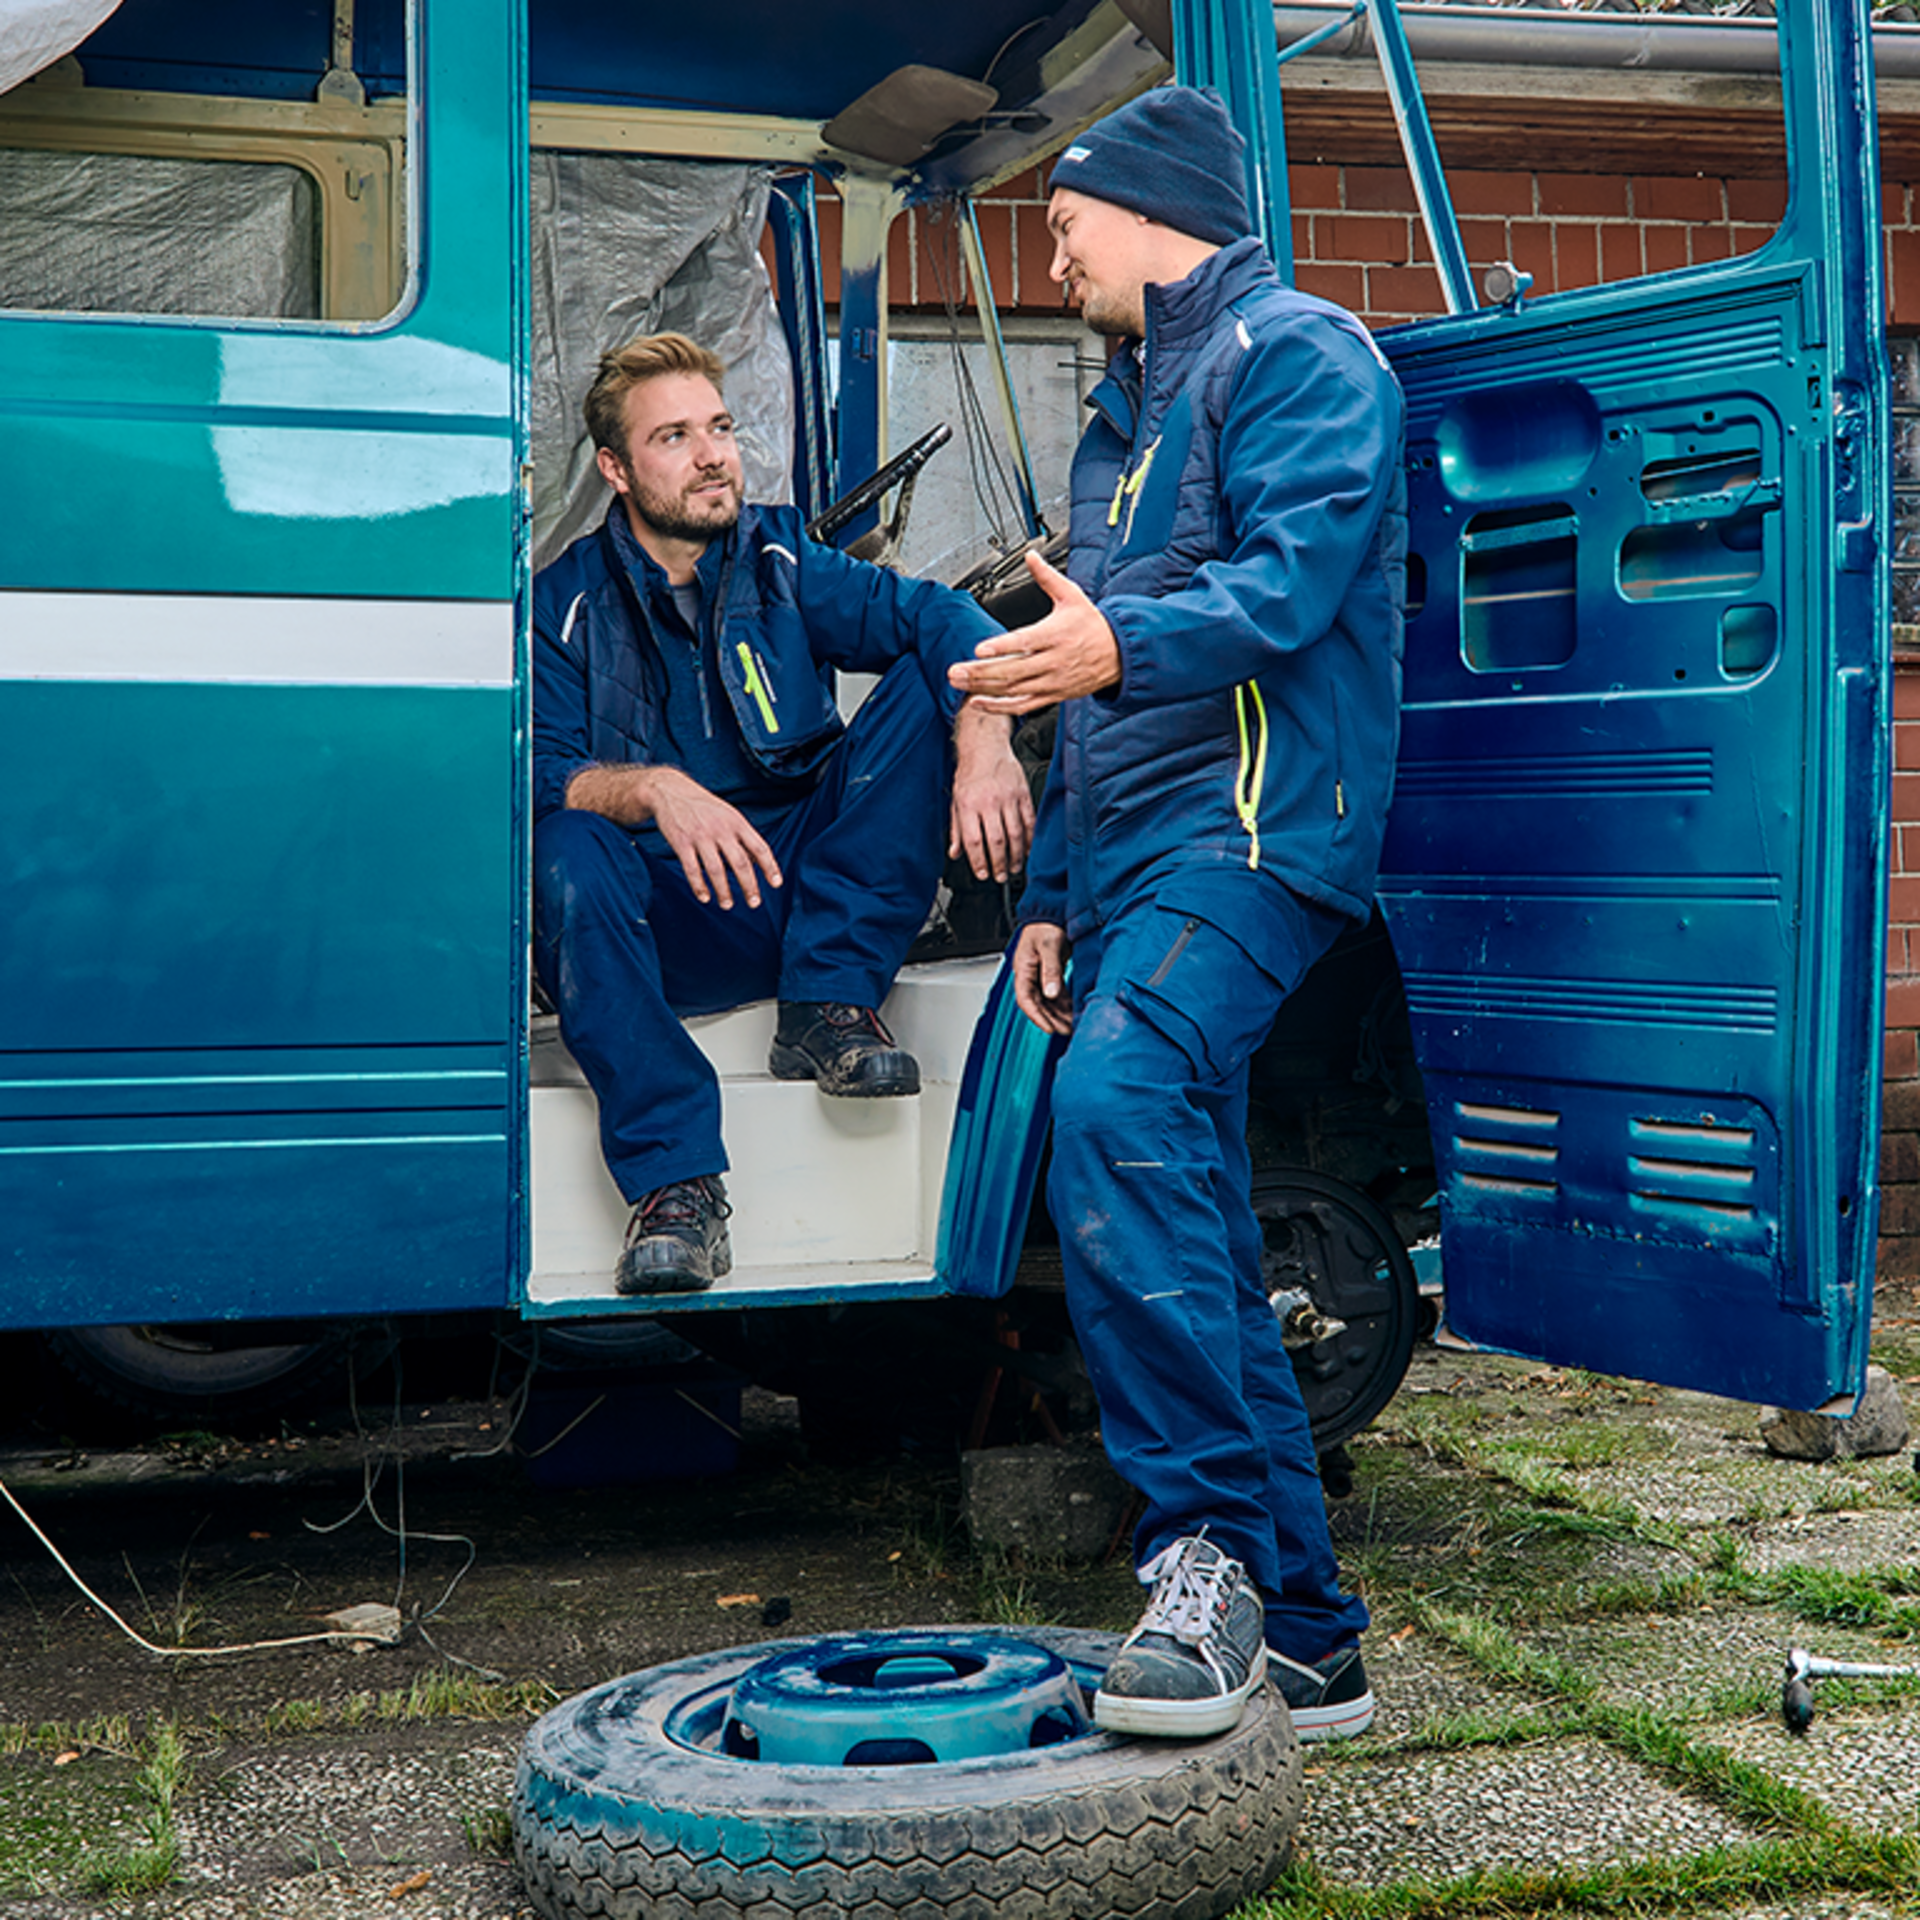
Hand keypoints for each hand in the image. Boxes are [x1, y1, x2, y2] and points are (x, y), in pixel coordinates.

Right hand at [570, 764, 781, 909]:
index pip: (759, 847)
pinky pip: (692, 869)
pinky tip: (705, 897)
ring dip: (724, 891)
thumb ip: (742, 837)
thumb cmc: (704, 807)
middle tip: (754, 903)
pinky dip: (699, 886)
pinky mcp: (681, 843)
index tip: (776, 884)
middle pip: (740, 862)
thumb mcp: (729, 814)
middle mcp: (721, 830)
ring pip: (716, 870)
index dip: (770, 867)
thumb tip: (758, 861)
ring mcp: (701, 837)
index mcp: (737, 822)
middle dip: (749, 886)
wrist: (670, 791)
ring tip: (728, 905)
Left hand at [947, 552, 1120, 713]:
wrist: (1119, 654)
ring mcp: (1051, 681)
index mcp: (1055, 635)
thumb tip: (1030, 555)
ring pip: (1014, 689)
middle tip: (955, 671)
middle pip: (1012, 670)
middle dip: (980, 673)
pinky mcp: (1052, 695)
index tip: (979, 650)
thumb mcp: (1072, 596)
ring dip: (983, 689)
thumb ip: (1046, 577)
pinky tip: (979, 703)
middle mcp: (1053, 661)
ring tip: (959, 684)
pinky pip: (1023, 705)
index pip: (1024, 642)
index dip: (1001, 647)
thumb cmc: (1092, 624)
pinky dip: (1000, 707)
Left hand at [949, 705, 1033, 882]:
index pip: (974, 840)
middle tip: (1000, 876)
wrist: (985, 746)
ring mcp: (1008, 797)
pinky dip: (1030, 838)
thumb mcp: (955, 801)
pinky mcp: (1023, 793)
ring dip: (1016, 855)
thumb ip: (956, 829)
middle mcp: (988, 801)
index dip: (979, 861)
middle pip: (996, 841)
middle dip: (999, 863)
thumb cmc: (969, 774)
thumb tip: (955, 853)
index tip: (982, 874)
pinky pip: (1029, 821)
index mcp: (968, 805)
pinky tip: (1028, 849)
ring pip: (1015, 833)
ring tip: (1014, 867)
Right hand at [1011, 921, 1071, 1035]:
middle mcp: (1030, 974)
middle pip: (1037, 1004)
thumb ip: (1050, 970)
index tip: (1049, 1029)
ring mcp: (1040, 974)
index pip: (1025, 999)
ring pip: (1047, 1000)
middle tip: (1065, 1031)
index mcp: (1023, 968)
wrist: (1052, 911)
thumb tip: (1050, 993)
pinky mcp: (1051, 972)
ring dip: (1058, 1013)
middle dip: (1050, 1019)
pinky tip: (1073, 1010)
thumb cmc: (1046, 924)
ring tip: (1071, 1025)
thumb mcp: (1048, 946)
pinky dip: (1064, 1003)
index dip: (1036, 1016)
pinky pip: (1056, 993)